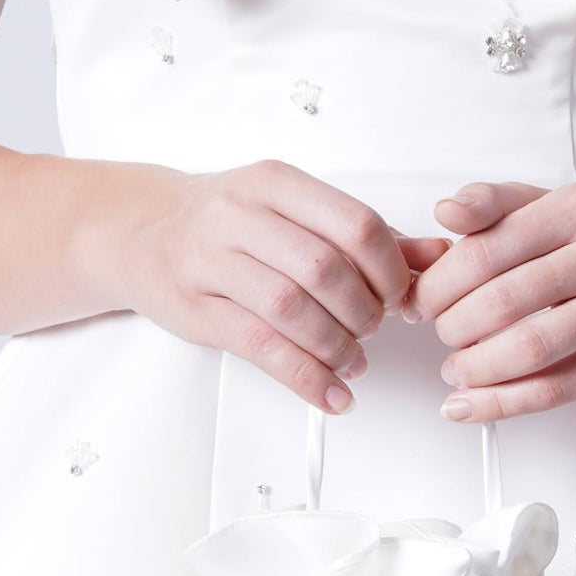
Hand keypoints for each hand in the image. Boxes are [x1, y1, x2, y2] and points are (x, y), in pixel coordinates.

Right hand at [118, 160, 449, 414]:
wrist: (139, 230)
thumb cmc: (226, 221)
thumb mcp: (292, 210)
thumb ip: (362, 235)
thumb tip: (436, 257)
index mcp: (276, 182)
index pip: (355, 223)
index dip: (391, 268)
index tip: (399, 294)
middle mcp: (240, 214)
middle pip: (325, 269)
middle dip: (364, 311)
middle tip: (373, 328)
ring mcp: (211, 260)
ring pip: (292, 310)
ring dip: (336, 347)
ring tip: (352, 362)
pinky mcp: (196, 308)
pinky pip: (260, 348)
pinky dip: (305, 377)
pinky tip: (330, 392)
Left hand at [403, 178, 575, 419]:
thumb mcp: (541, 208)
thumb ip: (488, 205)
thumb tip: (445, 211)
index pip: (486, 250)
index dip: (439, 284)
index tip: (421, 303)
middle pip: (505, 300)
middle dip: (453, 326)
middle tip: (441, 335)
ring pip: (531, 348)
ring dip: (476, 368)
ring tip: (455, 370)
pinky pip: (558, 390)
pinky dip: (503, 404)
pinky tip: (468, 406)